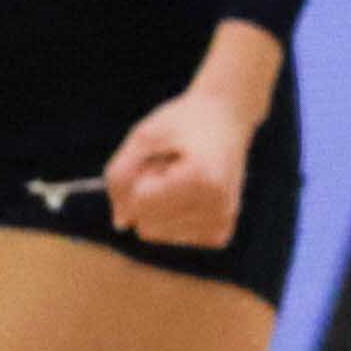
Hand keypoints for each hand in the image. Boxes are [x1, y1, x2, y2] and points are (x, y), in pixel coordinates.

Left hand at [101, 66, 266, 252]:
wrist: (230, 114)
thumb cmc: (184, 120)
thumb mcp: (145, 135)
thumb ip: (120, 177)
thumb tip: (121, 224)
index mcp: (203, 179)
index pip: (138, 204)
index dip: (141, 175)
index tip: (167, 152)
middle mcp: (219, 206)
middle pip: (145, 225)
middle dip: (147, 195)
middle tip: (173, 165)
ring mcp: (222, 221)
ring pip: (155, 233)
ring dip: (158, 205)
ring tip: (181, 176)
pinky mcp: (220, 231)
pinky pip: (170, 236)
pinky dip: (169, 217)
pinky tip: (187, 193)